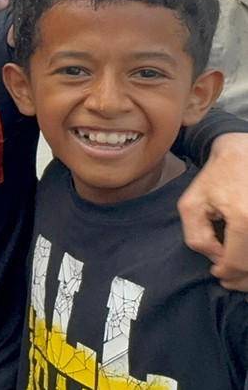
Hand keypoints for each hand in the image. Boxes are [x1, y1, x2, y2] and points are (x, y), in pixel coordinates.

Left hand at [179, 132, 247, 290]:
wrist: (244, 153)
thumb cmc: (217, 177)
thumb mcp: (192, 203)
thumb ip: (197, 236)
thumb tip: (216, 259)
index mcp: (245, 218)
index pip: (237, 262)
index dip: (226, 273)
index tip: (217, 273)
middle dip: (242, 278)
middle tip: (228, 280)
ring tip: (239, 274)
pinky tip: (246, 260)